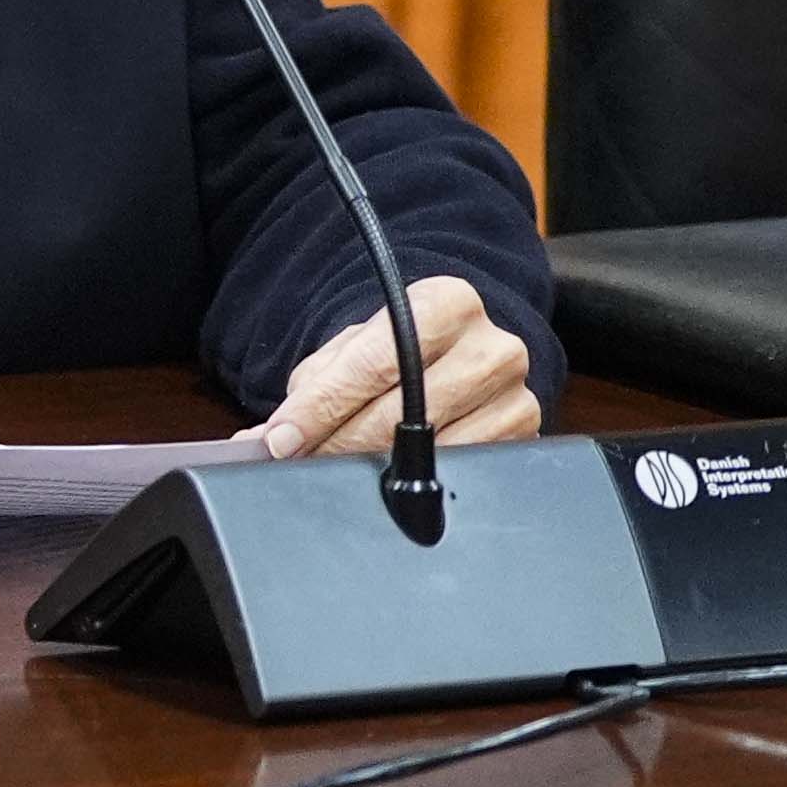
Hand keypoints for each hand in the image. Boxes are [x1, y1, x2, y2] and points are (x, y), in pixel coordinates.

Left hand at [262, 276, 539, 459]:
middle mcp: (491, 346)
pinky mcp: (523, 437)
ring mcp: (515, 395)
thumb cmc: (396, 350)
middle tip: (298, 462)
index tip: (281, 439)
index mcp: (446, 304)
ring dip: (371, 469)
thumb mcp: (353, 350)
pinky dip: (413, 483)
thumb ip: (312, 388)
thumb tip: (263, 443)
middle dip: (337, 444)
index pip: (375, 363)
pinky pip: (459, 472)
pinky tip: (385, 480)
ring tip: (334, 468)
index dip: (321, 407)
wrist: (455, 350)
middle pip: (401, 414)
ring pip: (430, 451)